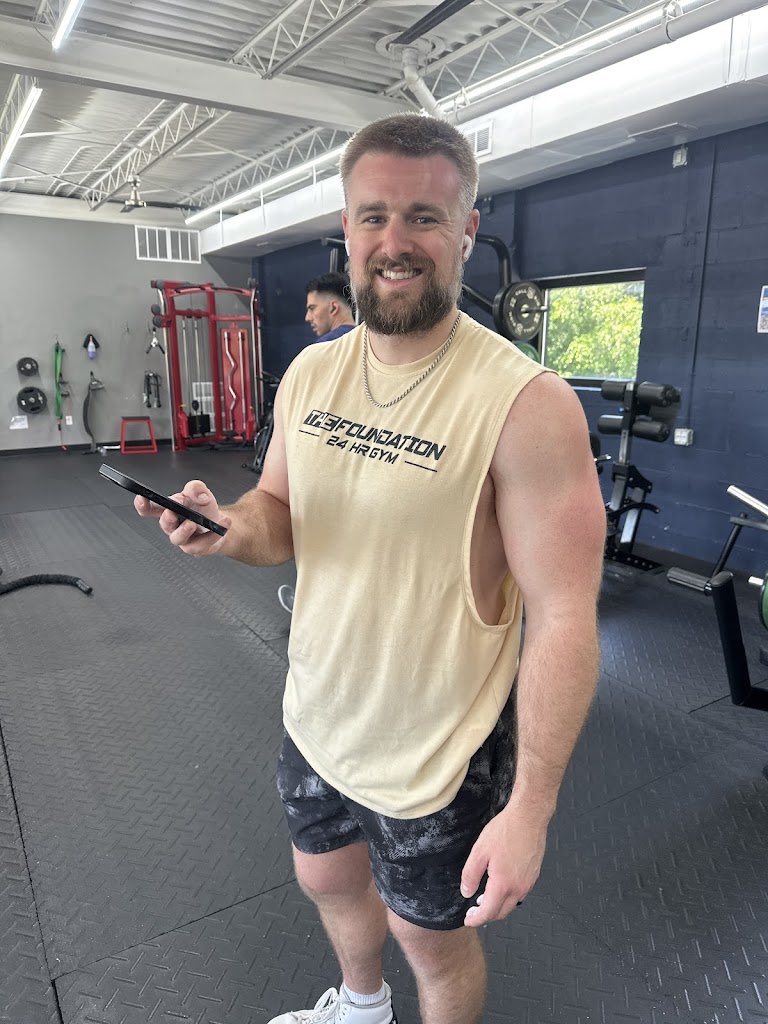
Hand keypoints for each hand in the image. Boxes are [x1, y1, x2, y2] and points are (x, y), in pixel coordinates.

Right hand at [134, 478, 231, 555]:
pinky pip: (202, 544)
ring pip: (178, 538)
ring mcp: (183, 539)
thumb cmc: (203, 509)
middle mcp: (173, 526)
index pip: (150, 508)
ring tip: (193, 523)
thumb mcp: (201, 492)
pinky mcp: (196, 548)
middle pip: (164, 524)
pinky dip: (214, 533)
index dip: (142, 505)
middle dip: (167, 518)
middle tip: (171, 512)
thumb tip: (199, 495)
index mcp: (169, 509)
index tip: (141, 498)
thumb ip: (196, 488)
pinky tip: (223, 523)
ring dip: (184, 530)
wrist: (220, 524)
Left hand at [460, 803, 547, 926]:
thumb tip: (466, 892)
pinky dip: (508, 897)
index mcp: (503, 884)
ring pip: (512, 904)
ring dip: (498, 906)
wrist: (529, 817)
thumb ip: (471, 875)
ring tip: (485, 899)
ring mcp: (529, 883)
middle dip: (487, 916)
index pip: (489, 912)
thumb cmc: (505, 831)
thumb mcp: (480, 851)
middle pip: (502, 913)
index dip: (476, 919)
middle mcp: (519, 888)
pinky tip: (500, 886)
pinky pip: (520, 894)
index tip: (468, 920)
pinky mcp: (534, 875)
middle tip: (474, 911)